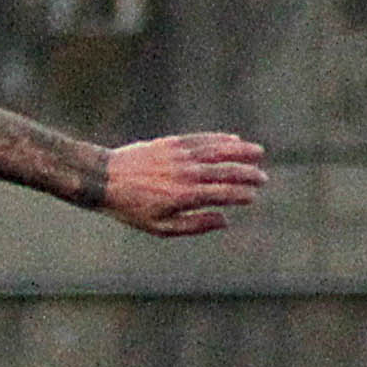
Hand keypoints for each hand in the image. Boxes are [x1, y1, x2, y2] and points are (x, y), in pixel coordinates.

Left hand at [101, 133, 266, 235]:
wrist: (103, 179)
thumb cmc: (130, 208)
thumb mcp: (159, 227)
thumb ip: (194, 225)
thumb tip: (225, 221)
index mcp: (185, 196)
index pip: (223, 193)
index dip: (242, 194)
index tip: (253, 196)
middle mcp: (186, 173)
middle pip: (226, 171)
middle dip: (248, 173)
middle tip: (263, 178)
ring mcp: (179, 156)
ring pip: (217, 150)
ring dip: (240, 151)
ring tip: (258, 152)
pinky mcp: (170, 143)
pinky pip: (200, 139)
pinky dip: (218, 139)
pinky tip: (232, 139)